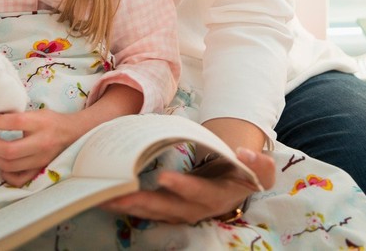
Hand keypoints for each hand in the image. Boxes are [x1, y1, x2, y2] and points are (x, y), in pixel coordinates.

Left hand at [0, 110, 82, 186]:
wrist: (72, 134)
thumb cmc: (51, 121)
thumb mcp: (37, 113)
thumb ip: (17, 116)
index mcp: (40, 123)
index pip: (16, 122)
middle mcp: (41, 143)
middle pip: (8, 150)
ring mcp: (40, 160)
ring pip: (9, 166)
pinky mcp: (39, 170)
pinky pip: (18, 180)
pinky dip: (6, 174)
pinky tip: (4, 165)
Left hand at [100, 147, 275, 223]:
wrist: (237, 186)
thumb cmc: (246, 173)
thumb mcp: (260, 169)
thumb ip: (258, 164)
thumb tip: (243, 153)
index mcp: (217, 197)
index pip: (198, 193)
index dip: (182, 187)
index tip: (164, 177)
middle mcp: (196, 209)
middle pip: (167, 208)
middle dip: (142, 203)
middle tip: (119, 194)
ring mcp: (180, 212)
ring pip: (152, 212)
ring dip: (129, 206)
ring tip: (105, 197)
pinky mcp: (168, 209)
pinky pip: (146, 210)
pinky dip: (128, 206)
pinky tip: (108, 198)